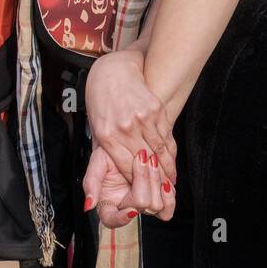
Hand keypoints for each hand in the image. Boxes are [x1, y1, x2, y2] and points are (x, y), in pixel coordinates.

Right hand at [83, 144, 175, 228]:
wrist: (126, 142)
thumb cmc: (109, 153)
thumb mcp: (96, 163)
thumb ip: (91, 183)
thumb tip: (88, 205)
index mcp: (107, 204)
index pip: (112, 220)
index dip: (122, 218)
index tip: (130, 209)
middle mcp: (126, 207)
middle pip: (141, 205)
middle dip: (143, 180)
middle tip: (140, 158)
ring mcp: (143, 204)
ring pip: (156, 205)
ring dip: (155, 181)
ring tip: (151, 161)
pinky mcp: (157, 199)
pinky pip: (167, 209)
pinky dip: (169, 196)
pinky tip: (165, 182)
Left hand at [86, 46, 176, 183]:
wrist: (113, 71)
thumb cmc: (101, 101)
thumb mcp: (95, 130)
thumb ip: (102, 158)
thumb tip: (94, 191)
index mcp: (107, 136)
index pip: (128, 169)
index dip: (139, 185)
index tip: (147, 196)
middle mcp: (125, 128)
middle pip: (146, 163)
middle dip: (157, 182)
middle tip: (165, 196)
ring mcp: (142, 118)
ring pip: (160, 151)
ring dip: (167, 169)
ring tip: (171, 182)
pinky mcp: (155, 109)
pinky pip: (166, 136)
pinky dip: (170, 151)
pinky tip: (172, 161)